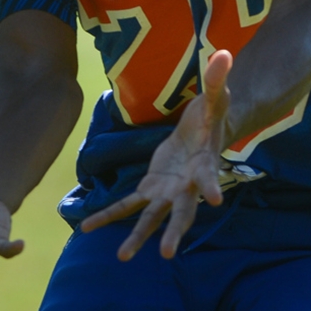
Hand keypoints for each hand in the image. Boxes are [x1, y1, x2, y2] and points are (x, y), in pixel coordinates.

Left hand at [80, 50, 232, 261]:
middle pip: (182, 212)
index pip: (209, 176)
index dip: (212, 186)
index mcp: (205, 164)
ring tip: (122, 257)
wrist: (205, 131)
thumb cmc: (214, 114)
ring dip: (137, 236)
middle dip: (173, 231)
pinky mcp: (151, 188)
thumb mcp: (216, 95)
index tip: (217, 200)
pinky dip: (108, 215)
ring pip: (151, 217)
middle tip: (166, 252)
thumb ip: (217, 78)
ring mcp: (168, 190)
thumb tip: (224, 53)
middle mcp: (187, 186)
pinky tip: (86, 228)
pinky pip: (127, 204)